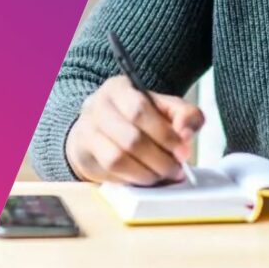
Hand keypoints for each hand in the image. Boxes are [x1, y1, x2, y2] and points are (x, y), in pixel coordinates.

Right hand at [65, 75, 203, 184]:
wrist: (105, 125)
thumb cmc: (141, 115)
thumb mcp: (166, 107)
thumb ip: (185, 115)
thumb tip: (185, 134)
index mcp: (119, 88)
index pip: (140, 111)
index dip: (165, 134)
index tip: (184, 151)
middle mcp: (97, 107)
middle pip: (130, 138)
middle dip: (159, 159)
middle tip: (176, 169)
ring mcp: (86, 132)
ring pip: (117, 159)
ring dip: (146, 173)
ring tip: (163, 175)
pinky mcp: (83, 156)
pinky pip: (108, 174)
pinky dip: (131, 179)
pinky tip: (145, 178)